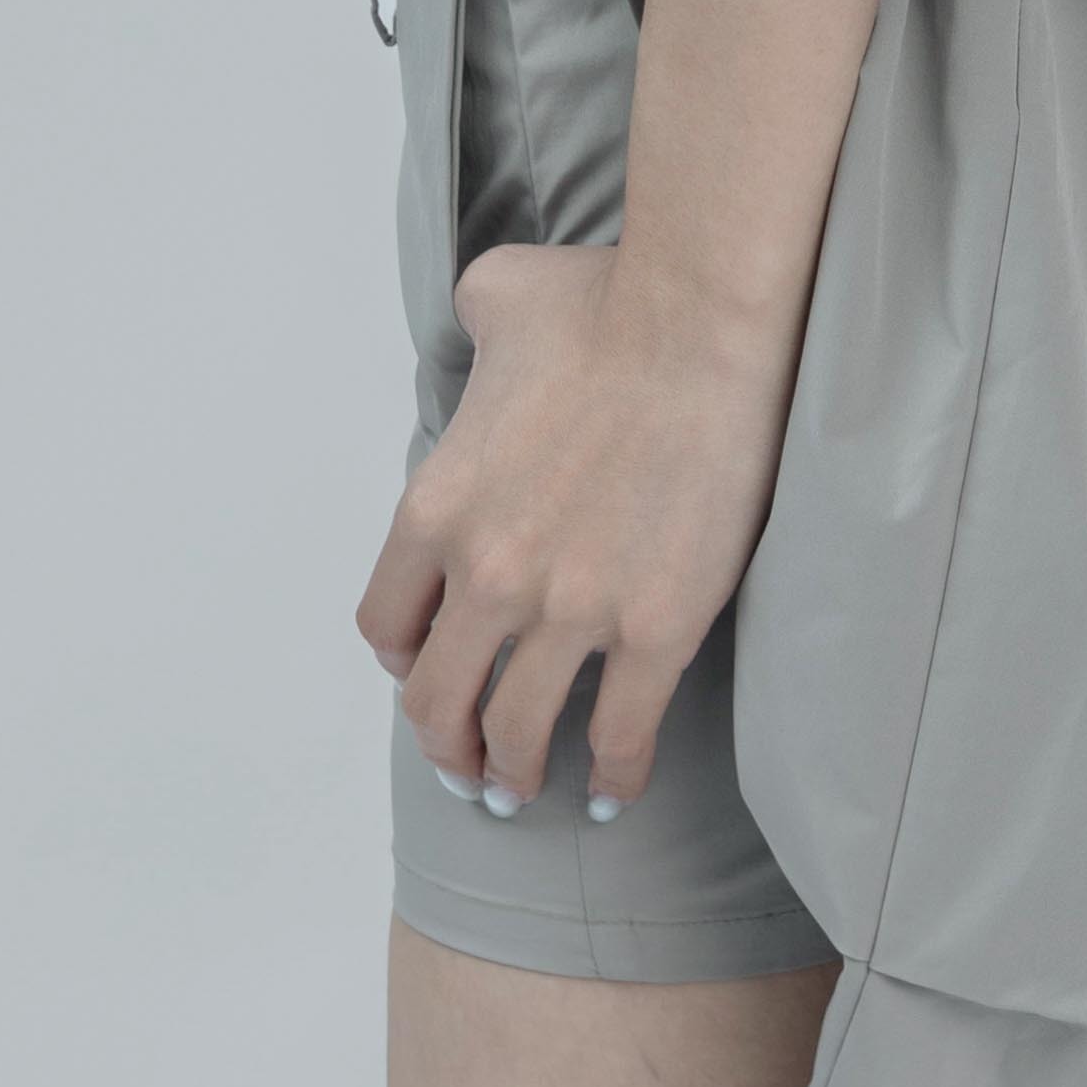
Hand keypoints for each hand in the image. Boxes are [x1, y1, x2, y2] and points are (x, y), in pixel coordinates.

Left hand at [356, 241, 794, 815]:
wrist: (699, 317)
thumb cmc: (606, 299)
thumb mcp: (498, 297)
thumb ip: (470, 326)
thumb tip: (482, 324)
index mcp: (436, 508)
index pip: (388, 626)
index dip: (405, 661)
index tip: (429, 669)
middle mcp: (488, 575)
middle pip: (436, 701)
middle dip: (446, 745)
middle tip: (466, 764)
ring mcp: (570, 610)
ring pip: (518, 733)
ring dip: (514, 774)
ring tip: (526, 789)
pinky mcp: (654, 628)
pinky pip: (621, 733)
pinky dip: (614, 774)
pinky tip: (615, 789)